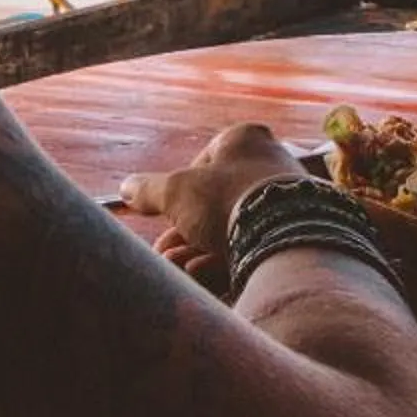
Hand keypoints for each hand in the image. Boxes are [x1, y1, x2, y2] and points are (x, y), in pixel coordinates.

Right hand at [122, 123, 307, 289]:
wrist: (284, 234)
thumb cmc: (227, 198)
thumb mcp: (175, 190)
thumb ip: (149, 189)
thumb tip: (126, 188)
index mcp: (245, 141)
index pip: (203, 160)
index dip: (177, 189)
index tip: (162, 211)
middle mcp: (268, 165)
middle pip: (213, 202)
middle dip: (181, 232)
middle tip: (162, 253)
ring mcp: (281, 202)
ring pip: (229, 227)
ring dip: (194, 250)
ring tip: (174, 268)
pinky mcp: (289, 235)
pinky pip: (249, 245)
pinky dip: (221, 260)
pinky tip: (199, 275)